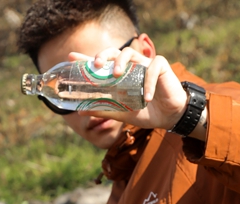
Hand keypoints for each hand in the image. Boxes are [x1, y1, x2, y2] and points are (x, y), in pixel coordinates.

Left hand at [68, 45, 188, 131]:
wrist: (168, 117)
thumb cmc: (145, 112)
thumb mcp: (122, 114)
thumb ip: (104, 110)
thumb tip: (81, 110)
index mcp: (120, 77)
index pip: (102, 65)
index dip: (86, 59)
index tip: (71, 56)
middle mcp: (131, 68)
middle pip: (115, 52)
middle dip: (103, 55)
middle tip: (96, 64)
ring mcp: (145, 65)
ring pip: (131, 53)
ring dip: (121, 62)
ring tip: (116, 75)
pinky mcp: (161, 67)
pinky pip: (152, 69)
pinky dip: (148, 83)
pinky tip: (147, 98)